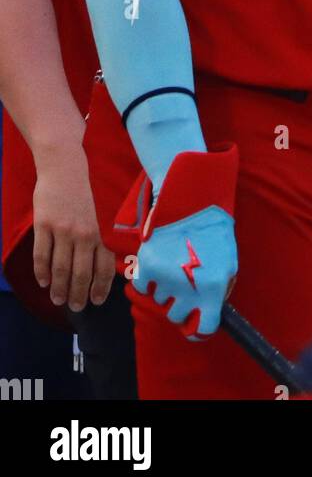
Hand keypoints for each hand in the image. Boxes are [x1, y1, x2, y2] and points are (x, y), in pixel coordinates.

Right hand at [32, 146, 114, 312]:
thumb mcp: (95, 216)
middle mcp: (83, 233)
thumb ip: (96, 240)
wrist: (64, 169)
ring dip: (59, 288)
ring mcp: (62, 229)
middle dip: (78, 294)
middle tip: (75, 307)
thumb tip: (97, 268)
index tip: (96, 301)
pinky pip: (42, 255)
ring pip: (60, 267)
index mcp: (98, 231)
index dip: (100, 287)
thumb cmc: (81, 195)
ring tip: (57, 299)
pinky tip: (43, 281)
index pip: (104, 266)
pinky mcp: (44, 225)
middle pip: (81, 272)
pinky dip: (42, 272)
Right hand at [134, 206, 236, 337]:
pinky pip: (142, 287)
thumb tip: (208, 310)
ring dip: (165, 290)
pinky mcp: (147, 267)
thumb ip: (220, 290)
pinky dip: (148, 281)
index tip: (193, 324)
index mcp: (211, 290)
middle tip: (183, 288)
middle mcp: (187, 290)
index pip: (203, 329)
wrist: (193, 203)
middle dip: (180, 305)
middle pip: (176, 316)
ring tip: (174, 267)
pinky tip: (158, 266)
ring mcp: (165, 280)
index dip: (197, 329)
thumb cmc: (215, 234)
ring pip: (159, 301)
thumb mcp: (228, 264)